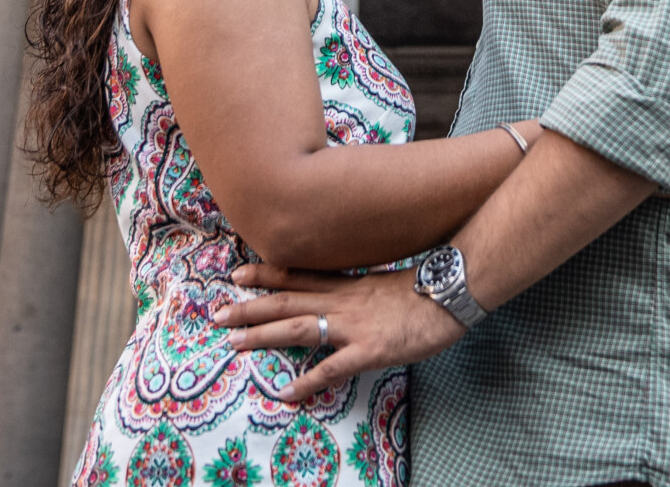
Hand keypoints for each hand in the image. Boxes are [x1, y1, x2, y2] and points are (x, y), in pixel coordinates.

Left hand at [214, 265, 462, 403]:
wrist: (453, 293)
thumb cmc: (426, 291)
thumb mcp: (385, 283)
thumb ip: (360, 290)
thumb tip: (345, 296)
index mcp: (348, 284)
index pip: (298, 276)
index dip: (266, 275)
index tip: (237, 274)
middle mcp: (343, 300)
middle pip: (287, 300)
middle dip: (249, 307)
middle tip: (217, 314)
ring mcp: (353, 324)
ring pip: (298, 327)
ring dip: (262, 335)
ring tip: (233, 344)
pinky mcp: (369, 349)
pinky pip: (331, 368)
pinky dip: (307, 381)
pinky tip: (286, 394)